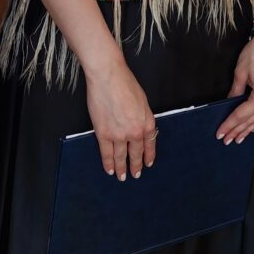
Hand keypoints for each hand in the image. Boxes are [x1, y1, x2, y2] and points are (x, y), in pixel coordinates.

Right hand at [85, 59, 156, 180]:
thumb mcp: (142, 101)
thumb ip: (142, 117)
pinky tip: (109, 170)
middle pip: (136, 154)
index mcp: (147, 122)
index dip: (148, 156)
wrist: (109, 77)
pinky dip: (108, 163)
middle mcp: (135, 132)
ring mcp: (119, 135)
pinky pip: (107, 153)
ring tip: (121, 177)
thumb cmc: (125, 83)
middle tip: (135, 174)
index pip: (149, 145)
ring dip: (121, 168)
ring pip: (121, 157)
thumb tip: (139, 127)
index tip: (148, 164)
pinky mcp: (104, 134)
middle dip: (136, 166)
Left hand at [215, 31, 253, 143]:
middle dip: (238, 131)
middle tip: (226, 140)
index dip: (230, 124)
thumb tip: (229, 103)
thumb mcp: (240, 72)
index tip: (221, 132)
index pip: (242, 115)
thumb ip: (235, 91)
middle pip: (252, 121)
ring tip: (239, 138)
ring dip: (249, 129)